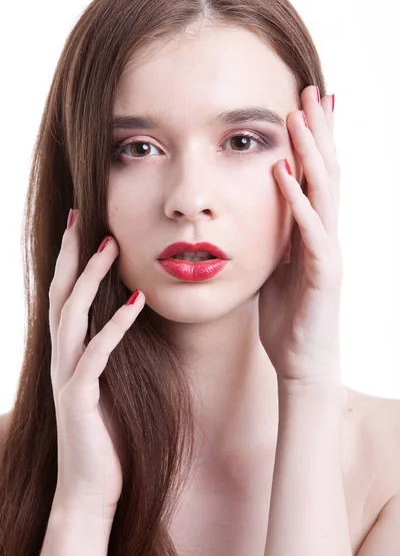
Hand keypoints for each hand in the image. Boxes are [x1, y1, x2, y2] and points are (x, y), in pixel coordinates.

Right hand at [49, 209, 144, 519]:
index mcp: (69, 354)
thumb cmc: (103, 435)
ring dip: (90, 278)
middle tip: (81, 218)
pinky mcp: (80, 397)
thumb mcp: (106, 384)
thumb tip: (126, 318)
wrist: (88, 488)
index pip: (65, 297)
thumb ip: (107, 352)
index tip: (80, 227)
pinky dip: (116, 326)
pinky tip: (136, 302)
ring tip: (110, 246)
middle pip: (61, 295)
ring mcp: (67, 377)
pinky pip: (97, 353)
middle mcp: (62, 359)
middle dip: (69, 255)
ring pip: (73, 316)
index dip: (69, 261)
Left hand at [258, 86, 342, 385]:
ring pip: (325, 192)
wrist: (302, 363)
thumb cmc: (288, 317)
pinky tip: (283, 170)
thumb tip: (264, 211)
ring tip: (300, 114)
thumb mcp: (277, 267)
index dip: (313, 139)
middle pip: (327, 173)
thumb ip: (277, 237)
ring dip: (312, 152)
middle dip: (319, 131)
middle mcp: (327, 235)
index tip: (304, 102)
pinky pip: (310, 230)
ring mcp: (328, 252)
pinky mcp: (323, 274)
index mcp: (314, 232)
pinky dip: (297, 198)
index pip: (316, 176)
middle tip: (310, 88)